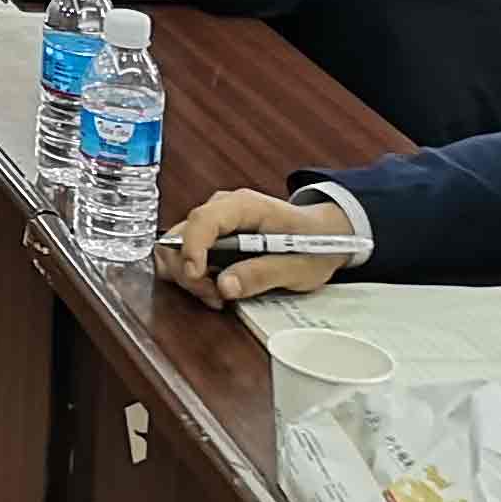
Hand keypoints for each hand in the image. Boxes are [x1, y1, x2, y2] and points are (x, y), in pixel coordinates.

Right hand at [157, 188, 354, 309]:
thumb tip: (225, 285)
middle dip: (188, 270)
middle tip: (215, 295)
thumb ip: (262, 274)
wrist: (324, 235)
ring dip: (188, 276)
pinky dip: (192, 276)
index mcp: (244, 206)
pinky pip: (184, 254)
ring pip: (176, 246)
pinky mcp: (210, 237)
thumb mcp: (298, 266)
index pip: (203, 220)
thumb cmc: (314, 244)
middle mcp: (222, 208)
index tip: (197, 276)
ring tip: (217, 294)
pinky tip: (215, 288)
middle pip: (180, 235)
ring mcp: (214, 222)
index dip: (192, 249)